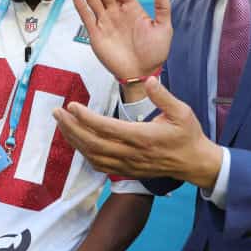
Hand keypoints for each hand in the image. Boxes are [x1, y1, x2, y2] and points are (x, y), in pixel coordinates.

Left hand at [54, 76, 222, 188]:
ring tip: (61, 124)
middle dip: (71, 127)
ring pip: (92, 155)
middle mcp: (131, 153)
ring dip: (73, 140)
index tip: (71, 105)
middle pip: (92, 143)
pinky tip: (76, 141)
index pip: (106, 128)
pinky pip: (99, 165)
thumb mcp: (182, 111)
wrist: (194, 163)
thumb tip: (149, 80)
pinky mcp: (126, 171)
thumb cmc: (188, 135)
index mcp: (143, 137)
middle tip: (57, 112)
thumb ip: (163, 96)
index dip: (85, 118)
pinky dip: (83, 153)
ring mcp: (127, 165)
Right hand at [73, 0, 171, 85]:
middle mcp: (116, 12)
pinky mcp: (96, 35)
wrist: (142, 74)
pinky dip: (81, 7)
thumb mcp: (163, 28)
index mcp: (132, 9)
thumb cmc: (155, 53)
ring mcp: (105, 23)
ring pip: (94, 0)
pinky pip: (87, 18)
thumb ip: (162, 8)